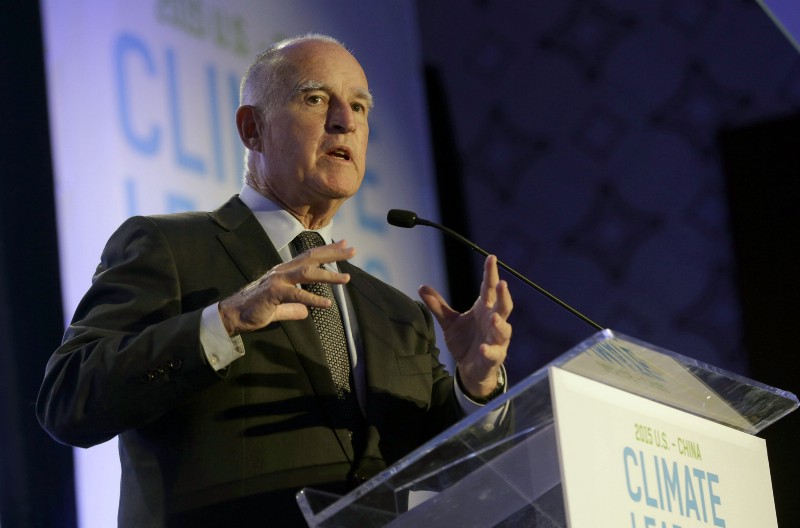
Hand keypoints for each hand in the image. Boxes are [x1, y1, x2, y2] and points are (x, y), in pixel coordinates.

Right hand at [218, 240, 354, 335]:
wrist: (232, 315)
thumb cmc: (254, 309)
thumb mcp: (279, 308)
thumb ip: (293, 308)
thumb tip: (304, 312)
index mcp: (284, 271)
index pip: (309, 256)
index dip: (327, 250)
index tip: (344, 244)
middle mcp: (282, 271)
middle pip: (311, 258)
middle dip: (333, 253)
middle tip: (352, 250)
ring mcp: (278, 280)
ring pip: (307, 273)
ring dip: (329, 275)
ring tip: (346, 278)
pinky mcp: (274, 293)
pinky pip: (297, 295)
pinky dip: (313, 298)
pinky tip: (327, 303)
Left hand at [419, 255, 512, 398]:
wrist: (470, 369)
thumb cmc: (465, 341)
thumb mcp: (449, 322)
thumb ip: (438, 305)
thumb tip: (421, 286)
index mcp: (484, 309)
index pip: (489, 288)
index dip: (491, 274)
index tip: (491, 258)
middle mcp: (494, 321)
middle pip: (503, 305)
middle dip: (503, 295)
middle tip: (502, 284)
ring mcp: (496, 340)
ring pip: (504, 329)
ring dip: (500, 323)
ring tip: (494, 317)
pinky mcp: (494, 357)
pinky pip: (493, 353)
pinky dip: (489, 350)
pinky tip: (482, 348)